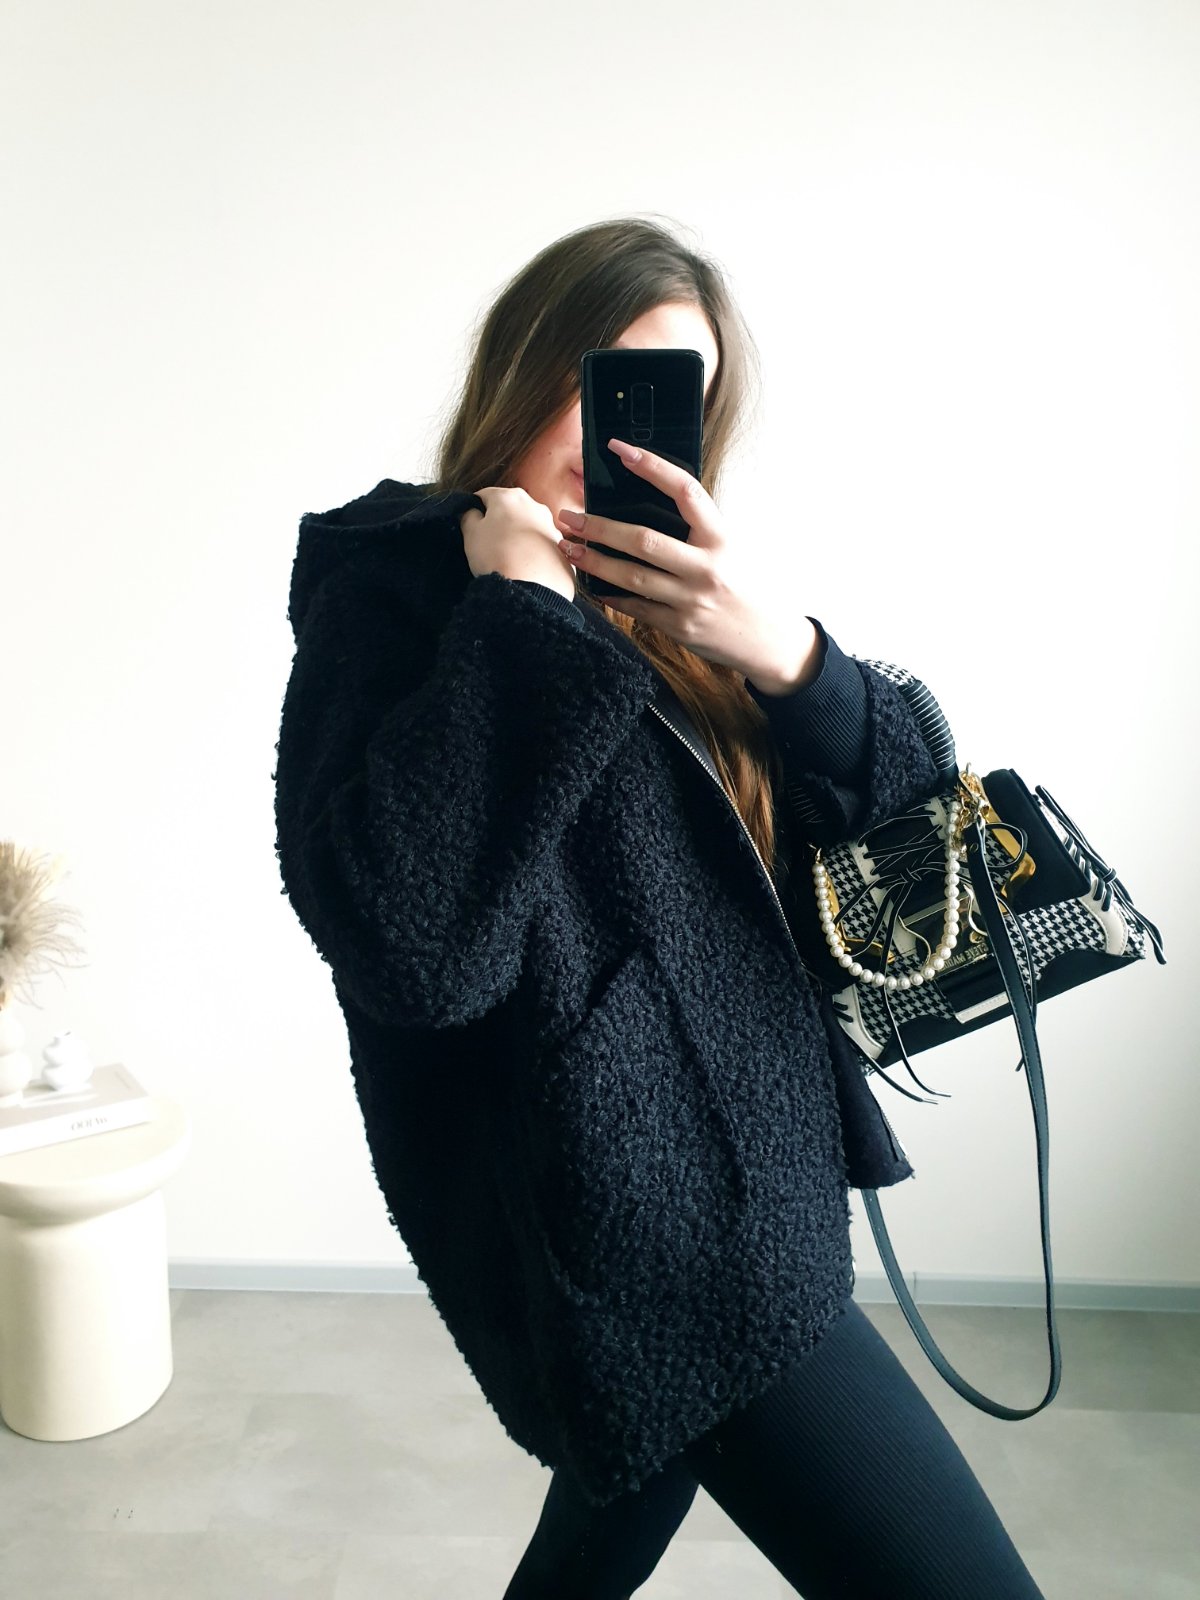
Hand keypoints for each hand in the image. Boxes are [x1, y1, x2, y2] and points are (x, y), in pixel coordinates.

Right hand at [460, 486, 576, 602]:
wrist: (530, 588)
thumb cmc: (496, 556)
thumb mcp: (471, 534)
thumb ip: (468, 516)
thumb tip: (472, 512)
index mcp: (509, 497)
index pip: (486, 495)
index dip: (476, 508)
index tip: (472, 521)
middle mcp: (534, 506)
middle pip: (511, 509)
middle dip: (500, 521)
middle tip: (489, 542)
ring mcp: (551, 527)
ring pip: (529, 526)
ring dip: (518, 536)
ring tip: (508, 556)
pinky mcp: (561, 548)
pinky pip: (542, 546)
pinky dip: (533, 552)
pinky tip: (525, 565)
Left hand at [554, 438, 820, 692]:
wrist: (766, 639)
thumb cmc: (742, 585)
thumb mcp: (728, 548)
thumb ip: (695, 529)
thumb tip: (644, 502)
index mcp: (721, 537)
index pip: (684, 490)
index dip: (652, 466)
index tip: (620, 449)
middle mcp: (707, 567)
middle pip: (643, 540)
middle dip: (600, 527)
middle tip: (569, 516)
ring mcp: (691, 599)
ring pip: (632, 577)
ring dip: (594, 561)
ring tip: (568, 547)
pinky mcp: (680, 626)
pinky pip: (636, 608)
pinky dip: (610, 595)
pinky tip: (591, 583)